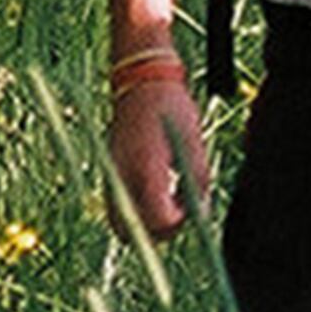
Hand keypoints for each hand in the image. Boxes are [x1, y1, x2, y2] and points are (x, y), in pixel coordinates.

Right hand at [107, 75, 207, 242]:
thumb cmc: (171, 107)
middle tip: (179, 215)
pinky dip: (135, 210)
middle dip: (158, 232)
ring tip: (169, 198)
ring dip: (145, 223)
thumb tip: (201, 212)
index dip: (178, 224)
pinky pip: (117, 207)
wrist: (140, 79)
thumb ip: (198, 179)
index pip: (159, 220)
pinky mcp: (109, 173)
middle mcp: (124, 175)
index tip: (190, 210)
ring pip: (122, 223)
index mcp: (148, 167)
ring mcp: (112, 175)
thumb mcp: (194, 141)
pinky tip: (156, 190)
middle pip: (135, 231)